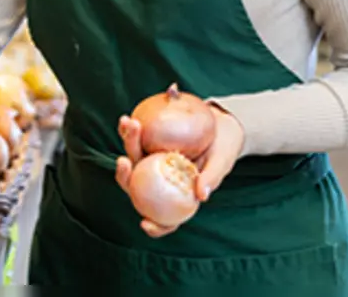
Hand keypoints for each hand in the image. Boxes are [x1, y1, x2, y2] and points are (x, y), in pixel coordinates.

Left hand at [114, 106, 244, 237]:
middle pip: (137, 186)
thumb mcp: (222, 163)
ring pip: (133, 158)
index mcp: (178, 196)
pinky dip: (129, 131)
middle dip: (124, 176)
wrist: (221, 124)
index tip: (145, 224)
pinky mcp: (148, 142)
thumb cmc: (224, 148)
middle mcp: (160, 181)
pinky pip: (136, 139)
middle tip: (123, 161)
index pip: (165, 219)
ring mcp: (152, 162)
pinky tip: (128, 120)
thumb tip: (202, 196)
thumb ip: (212, 178)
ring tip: (130, 125)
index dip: (155, 227)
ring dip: (128, 142)